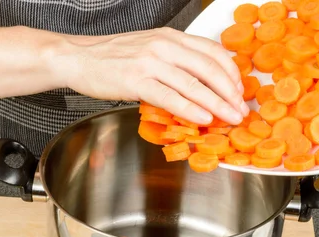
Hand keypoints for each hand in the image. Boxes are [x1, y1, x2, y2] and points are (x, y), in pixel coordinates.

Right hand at [58, 27, 249, 125]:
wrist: (78, 58)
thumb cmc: (110, 57)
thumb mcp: (148, 48)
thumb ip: (172, 61)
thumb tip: (197, 84)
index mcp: (170, 37)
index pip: (212, 52)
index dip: (231, 73)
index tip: (239, 91)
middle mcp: (164, 46)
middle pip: (209, 69)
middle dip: (230, 93)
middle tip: (241, 110)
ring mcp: (150, 62)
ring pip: (194, 84)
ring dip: (217, 104)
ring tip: (230, 119)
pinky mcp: (136, 81)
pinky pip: (170, 97)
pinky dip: (190, 109)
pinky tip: (203, 119)